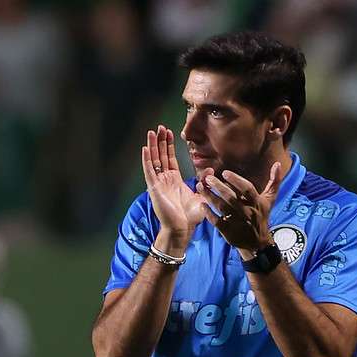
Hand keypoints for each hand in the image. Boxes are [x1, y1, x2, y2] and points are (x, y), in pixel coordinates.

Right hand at [141, 125, 206, 240]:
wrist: (182, 229)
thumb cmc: (190, 216)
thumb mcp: (201, 196)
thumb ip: (205, 182)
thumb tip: (211, 171)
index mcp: (174, 180)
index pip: (169, 158)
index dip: (169, 145)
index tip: (169, 132)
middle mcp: (164, 179)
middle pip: (160, 156)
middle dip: (160, 141)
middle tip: (159, 127)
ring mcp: (158, 183)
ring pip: (153, 160)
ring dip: (152, 146)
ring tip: (152, 132)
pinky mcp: (154, 188)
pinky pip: (149, 171)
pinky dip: (146, 159)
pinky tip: (145, 148)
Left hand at [197, 162, 280, 254]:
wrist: (258, 243)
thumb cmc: (261, 216)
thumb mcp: (270, 200)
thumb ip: (274, 181)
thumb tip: (278, 163)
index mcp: (257, 202)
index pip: (247, 189)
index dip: (236, 180)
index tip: (225, 173)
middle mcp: (247, 212)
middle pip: (231, 197)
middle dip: (219, 187)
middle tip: (208, 178)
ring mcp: (237, 222)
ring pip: (222, 208)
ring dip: (210, 197)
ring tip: (200, 187)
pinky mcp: (228, 232)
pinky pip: (217, 222)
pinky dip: (209, 213)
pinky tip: (202, 205)